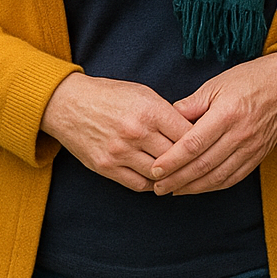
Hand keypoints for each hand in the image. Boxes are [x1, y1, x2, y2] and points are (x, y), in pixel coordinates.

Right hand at [39, 73, 193, 191]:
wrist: (68, 104)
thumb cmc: (110, 95)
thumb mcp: (143, 93)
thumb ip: (167, 112)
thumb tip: (193, 130)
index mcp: (149, 110)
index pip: (188, 134)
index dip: (201, 141)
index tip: (208, 144)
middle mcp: (135, 133)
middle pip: (176, 157)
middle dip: (189, 160)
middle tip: (200, 162)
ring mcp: (120, 153)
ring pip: (159, 174)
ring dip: (171, 175)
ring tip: (181, 172)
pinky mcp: (106, 168)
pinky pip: (138, 184)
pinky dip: (153, 184)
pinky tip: (159, 178)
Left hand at [148, 52, 276, 195]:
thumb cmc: (249, 80)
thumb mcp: (216, 84)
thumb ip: (190, 105)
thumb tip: (165, 121)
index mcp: (227, 114)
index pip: (193, 144)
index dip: (172, 160)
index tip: (155, 169)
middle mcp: (240, 134)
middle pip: (203, 165)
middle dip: (177, 179)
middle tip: (157, 186)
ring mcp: (251, 148)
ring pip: (217, 176)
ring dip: (192, 187)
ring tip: (173, 190)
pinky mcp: (258, 156)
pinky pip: (233, 178)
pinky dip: (213, 186)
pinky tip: (197, 187)